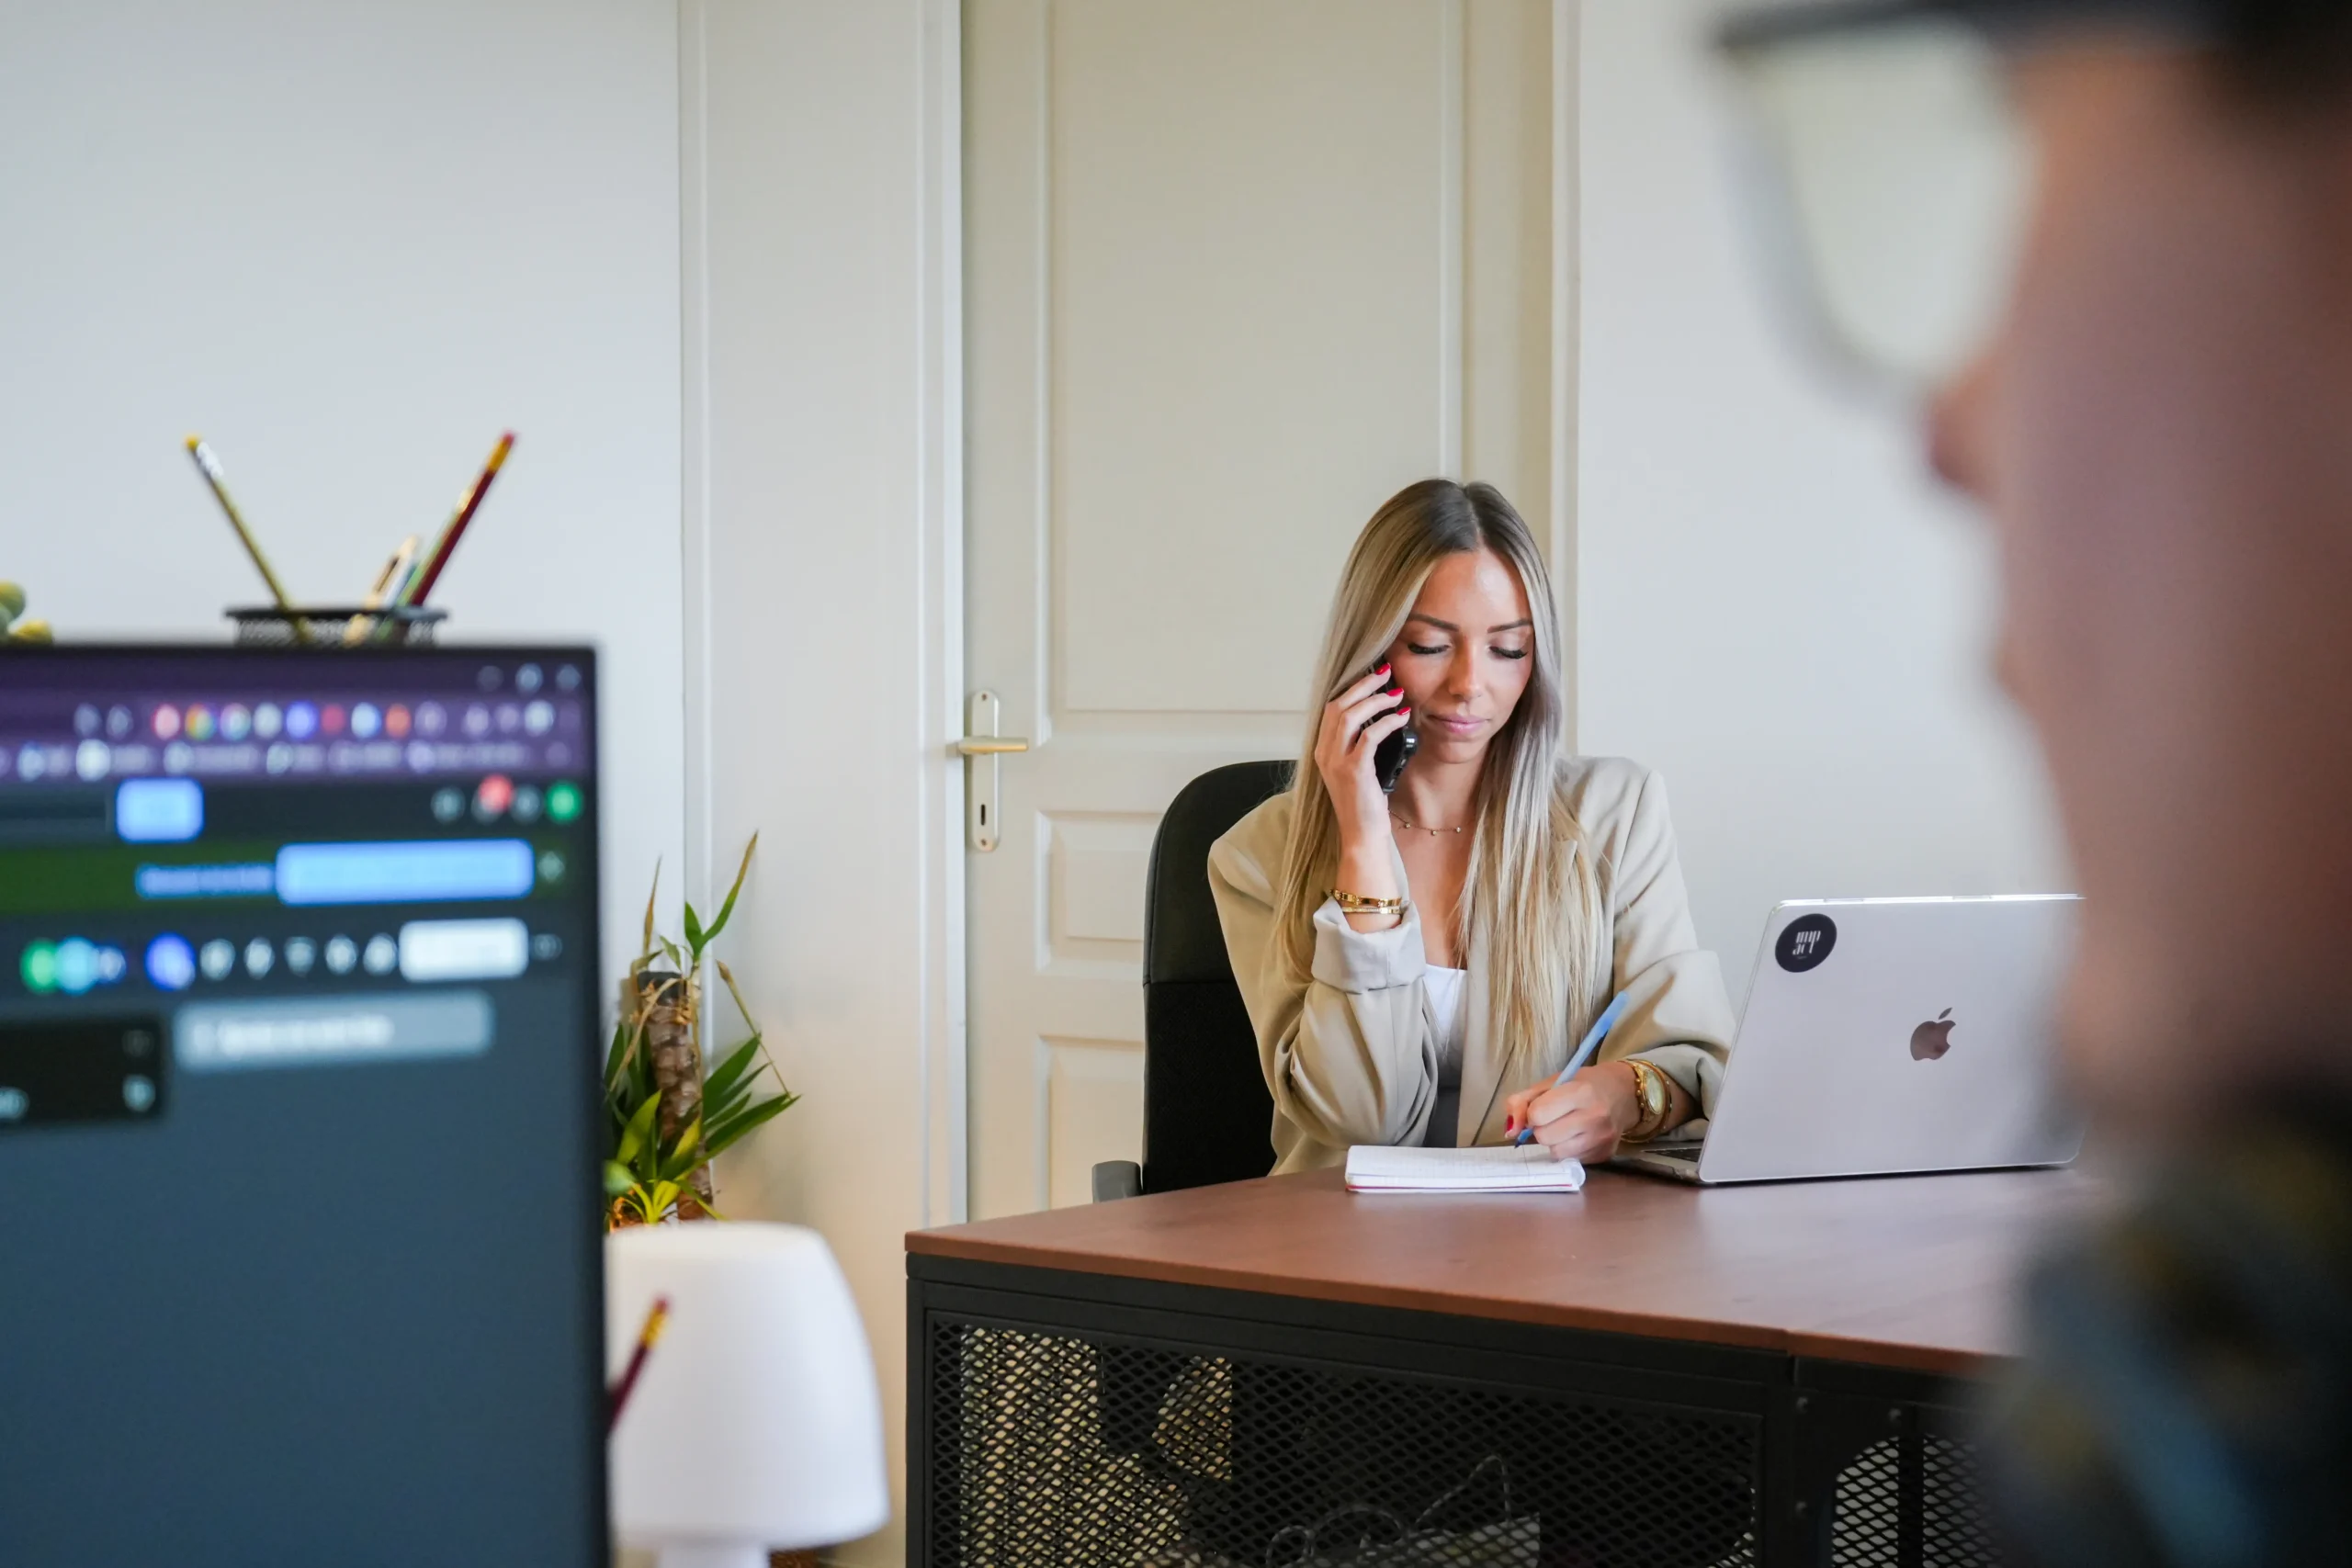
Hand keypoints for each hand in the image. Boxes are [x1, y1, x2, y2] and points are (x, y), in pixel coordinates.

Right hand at [1313, 664, 1410, 855]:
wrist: (1361, 835)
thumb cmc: (1363, 804)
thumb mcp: (1355, 770)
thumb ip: (1358, 746)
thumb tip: (1380, 719)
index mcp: (1322, 751)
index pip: (1331, 709)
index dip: (1352, 689)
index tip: (1373, 677)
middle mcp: (1324, 753)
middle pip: (1338, 705)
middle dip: (1363, 685)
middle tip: (1385, 673)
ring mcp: (1337, 762)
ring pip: (1351, 716)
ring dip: (1376, 700)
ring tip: (1396, 694)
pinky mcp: (1354, 771)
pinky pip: (1370, 736)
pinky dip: (1387, 722)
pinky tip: (1401, 717)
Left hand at [1502, 1062, 1641, 1163]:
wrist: (1623, 1093)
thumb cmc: (1583, 1084)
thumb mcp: (1551, 1083)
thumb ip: (1522, 1102)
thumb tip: (1509, 1131)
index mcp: (1581, 1092)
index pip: (1538, 1115)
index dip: (1532, 1113)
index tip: (1540, 1107)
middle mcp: (1595, 1117)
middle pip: (1545, 1137)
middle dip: (1542, 1129)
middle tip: (1553, 1118)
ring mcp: (1602, 1139)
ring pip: (1556, 1153)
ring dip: (1554, 1142)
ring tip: (1564, 1127)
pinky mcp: (1605, 1154)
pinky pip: (1571, 1160)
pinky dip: (1568, 1149)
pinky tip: (1577, 1136)